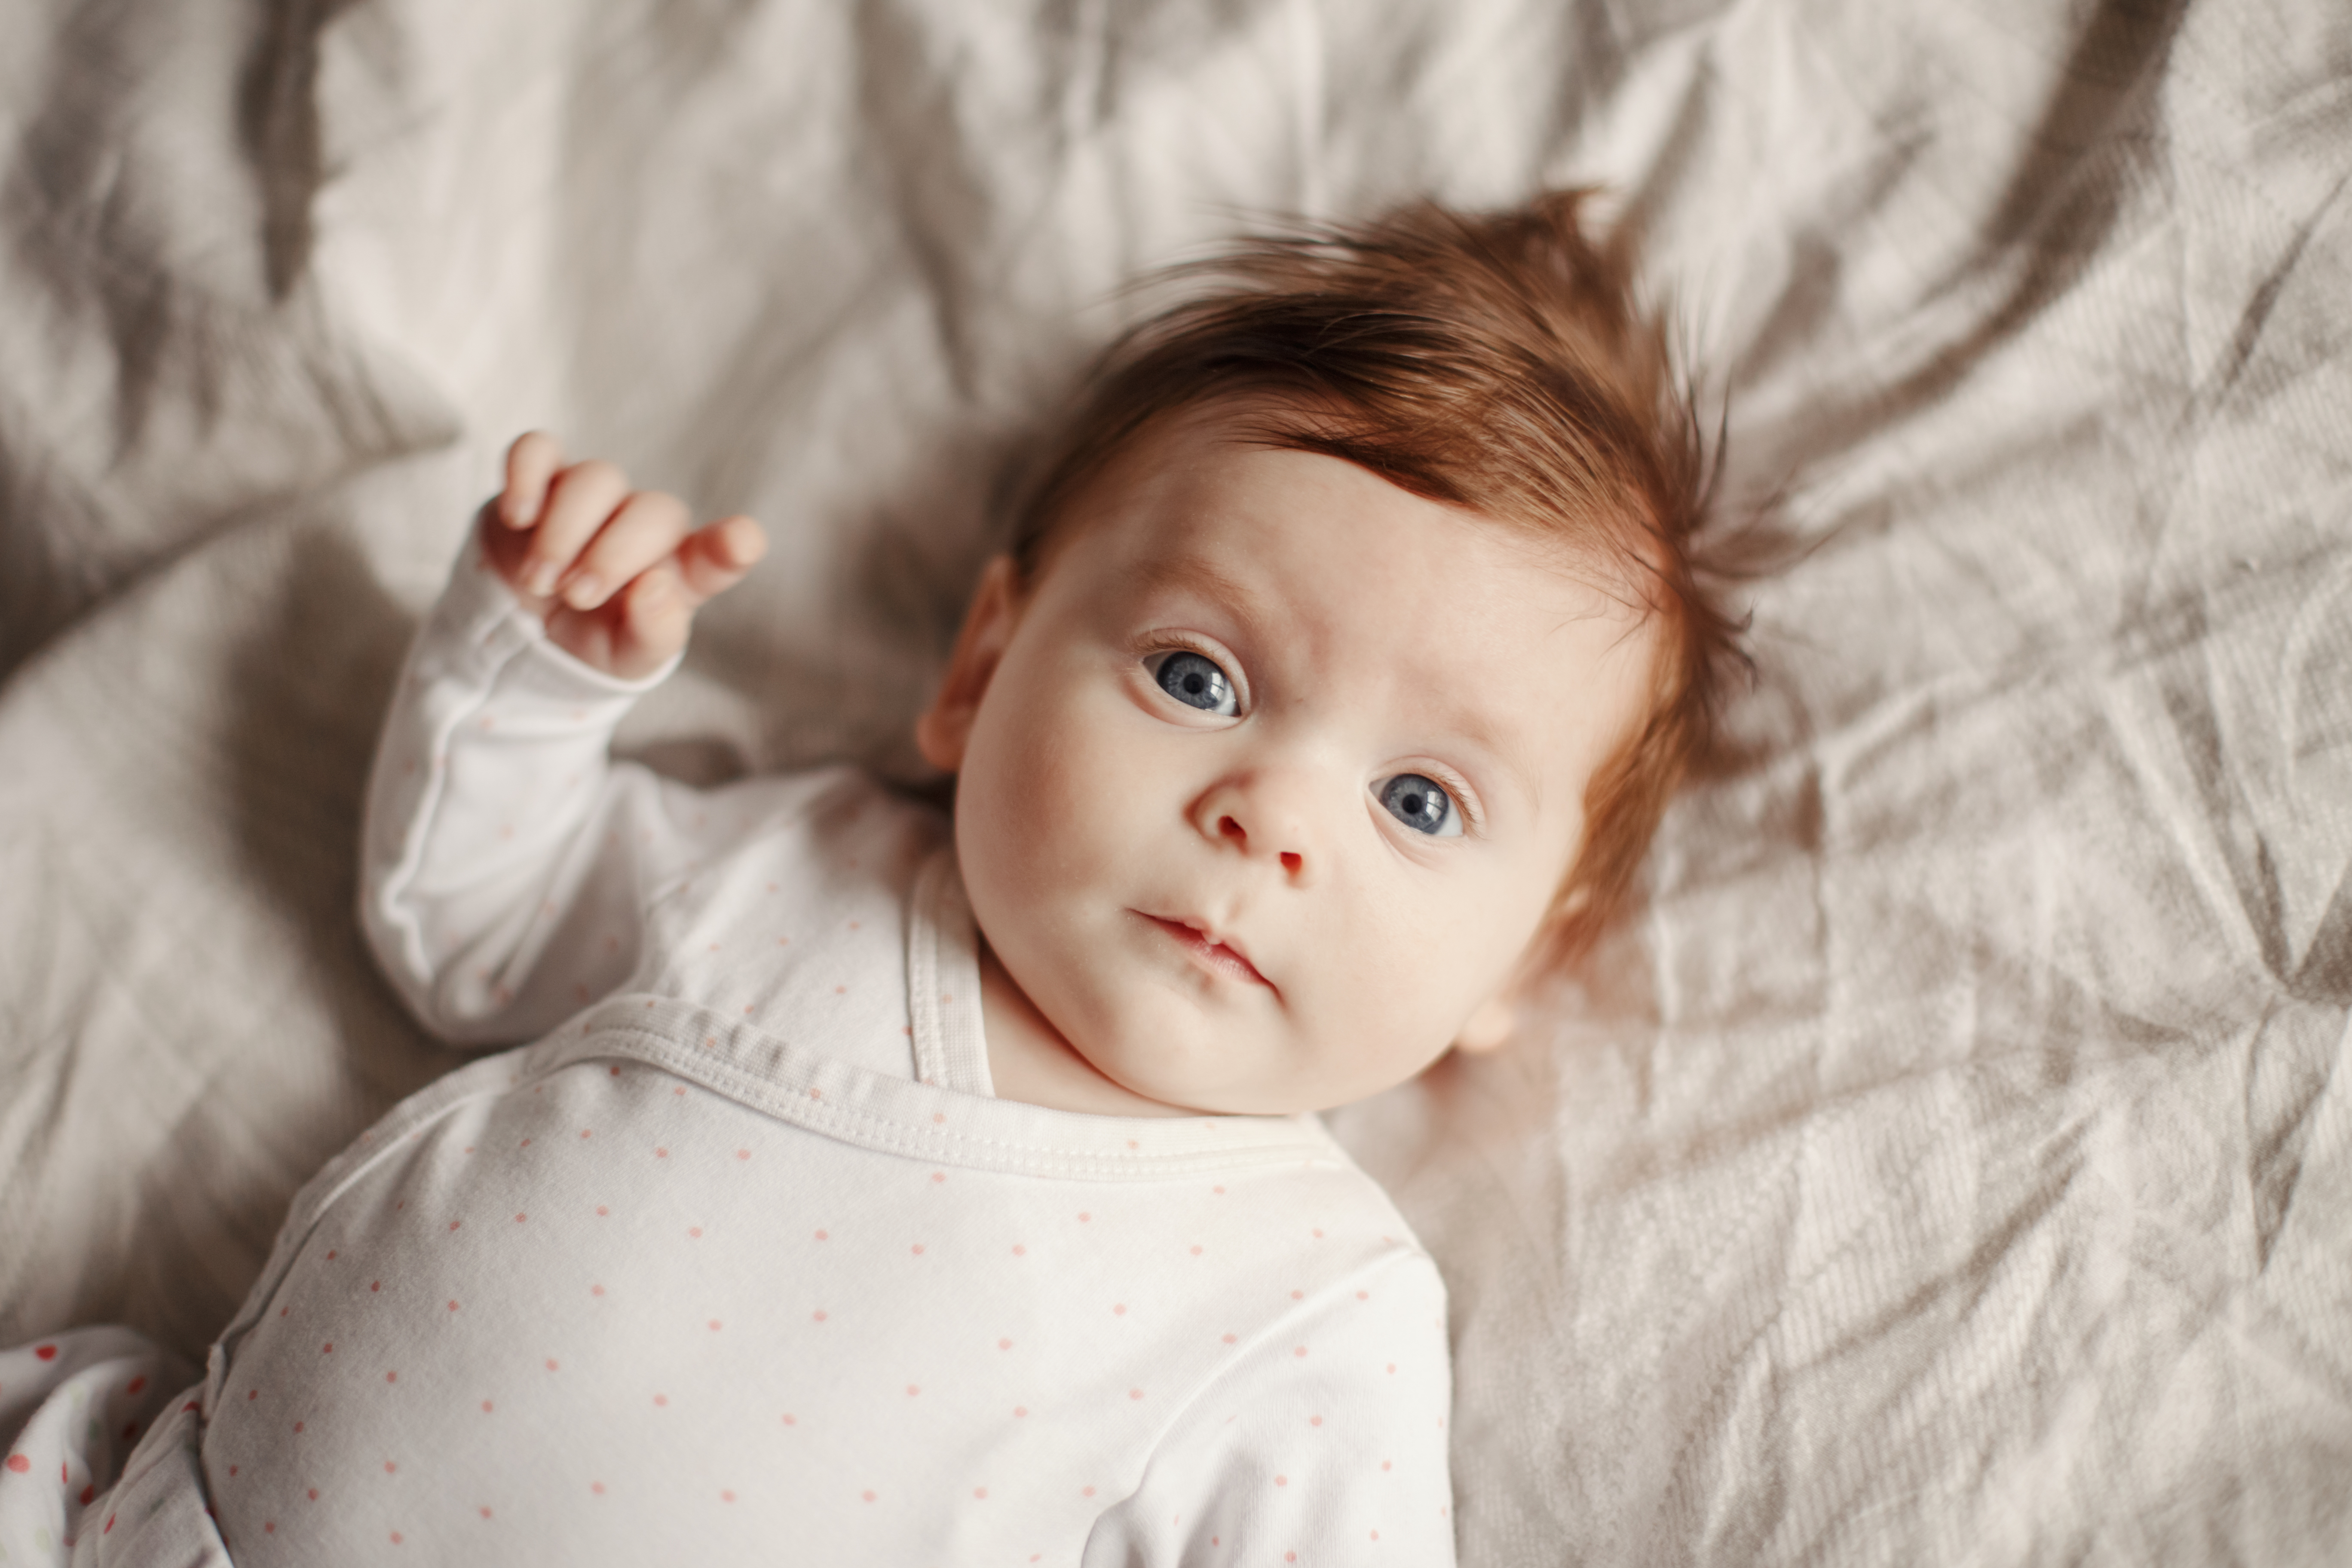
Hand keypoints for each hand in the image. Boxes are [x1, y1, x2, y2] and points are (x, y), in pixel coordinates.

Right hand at [480, 431, 766, 679]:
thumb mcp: (629, 659)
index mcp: (683, 572)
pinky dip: (526, 476)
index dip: (732, 545)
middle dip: (611, 556)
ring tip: (540, 581)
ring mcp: (595, 498)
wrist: (527, 631)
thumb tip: (653, 589)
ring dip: (564, 532)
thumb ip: (653, 634)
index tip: (741, 543)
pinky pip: (537, 450)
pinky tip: (519, 517)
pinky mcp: (541, 481)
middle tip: (576, 598)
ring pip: (594, 479)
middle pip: (649, 511)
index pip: (721, 553)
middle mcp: (645, 526)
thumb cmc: (595, 641)